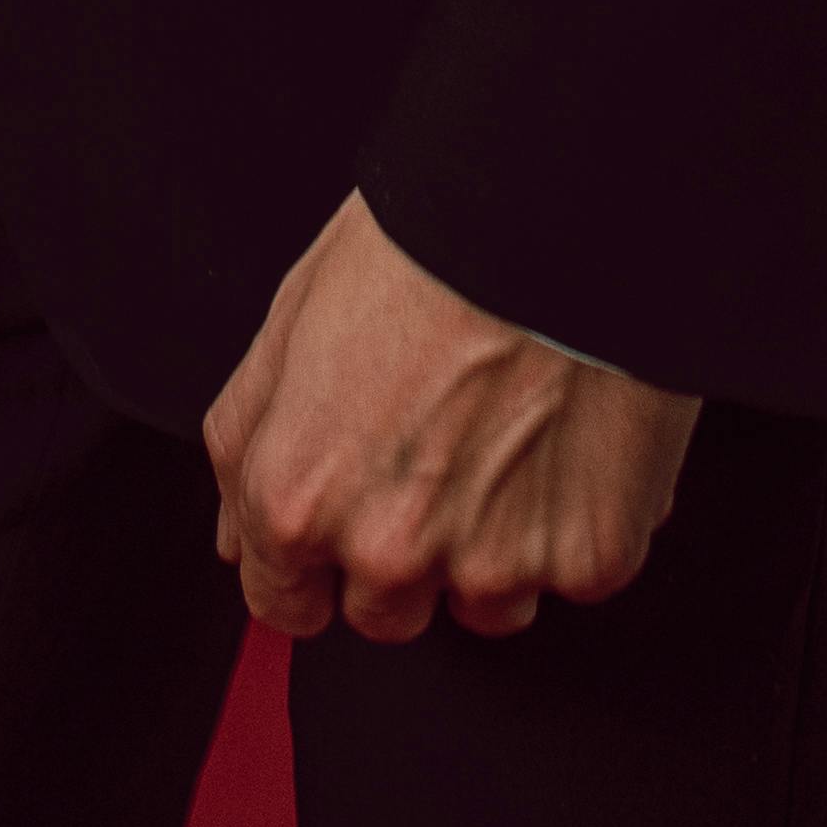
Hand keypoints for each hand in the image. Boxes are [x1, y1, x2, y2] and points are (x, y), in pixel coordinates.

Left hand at [201, 192, 699, 645]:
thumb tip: (237, 534)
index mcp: (299, 498)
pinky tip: (571, 438)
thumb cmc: (424, 247)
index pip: (282, 603)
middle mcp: (389, 550)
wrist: (554, 212)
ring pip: (486, 608)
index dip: (312, 563)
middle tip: (441, 456)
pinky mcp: (589, 557)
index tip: (345, 528)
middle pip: (385, 614)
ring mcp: (494, 565)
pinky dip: (578, 521)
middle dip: (404, 556)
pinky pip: (578, 574)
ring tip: (512, 440)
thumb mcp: (290, 322)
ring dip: (495, 551)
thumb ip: (248, 443)